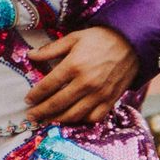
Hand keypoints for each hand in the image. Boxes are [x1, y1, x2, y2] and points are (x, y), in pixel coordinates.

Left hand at [25, 27, 140, 125]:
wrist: (132, 42)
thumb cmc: (100, 38)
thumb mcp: (73, 38)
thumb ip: (51, 49)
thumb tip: (30, 56)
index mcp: (74, 65)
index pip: (48, 85)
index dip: (35, 95)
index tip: (28, 100)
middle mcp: (86, 83)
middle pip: (57, 103)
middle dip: (41, 111)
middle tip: (31, 116)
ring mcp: (99, 94)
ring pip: (74, 114)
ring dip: (57, 120)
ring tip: (46, 121)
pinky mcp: (111, 100)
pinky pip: (94, 117)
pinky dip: (81, 121)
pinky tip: (72, 119)